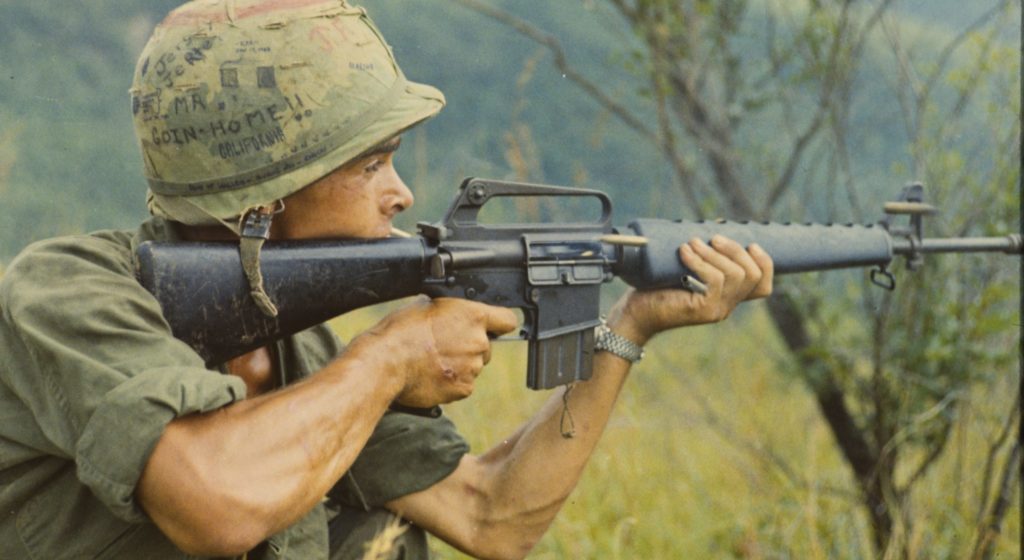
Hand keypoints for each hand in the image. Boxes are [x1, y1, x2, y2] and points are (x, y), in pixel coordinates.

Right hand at [354, 297, 518, 407]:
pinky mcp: (463, 389)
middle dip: (469, 346)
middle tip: (444, 345)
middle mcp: (479, 342)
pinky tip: (431, 375)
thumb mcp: (427, 305)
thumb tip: (454, 314)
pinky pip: (463, 385)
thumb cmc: (400, 331)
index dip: (498, 323)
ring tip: (432, 361)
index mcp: (474, 316)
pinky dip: (451, 382)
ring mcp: (472, 368)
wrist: (385, 363)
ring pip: (473, 367)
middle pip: (485, 346)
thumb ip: (451, 311)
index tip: (491, 326)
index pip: (507, 319)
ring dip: (459, 365)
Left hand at [608, 235, 772, 344]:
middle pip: (752, 276)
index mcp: (727, 297)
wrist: (634, 313)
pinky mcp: (704, 310)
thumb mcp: (685, 267)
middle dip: (736, 250)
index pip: (763, 286)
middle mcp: (726, 306)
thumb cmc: (655, 287)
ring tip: (692, 243)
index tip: (750, 244)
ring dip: (714, 253)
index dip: (764, 263)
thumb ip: (704, 255)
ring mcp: (717, 310)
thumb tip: (718, 224)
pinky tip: (684, 252)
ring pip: (735, 276)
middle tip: (712, 238)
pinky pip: (715, 280)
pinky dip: (700, 261)